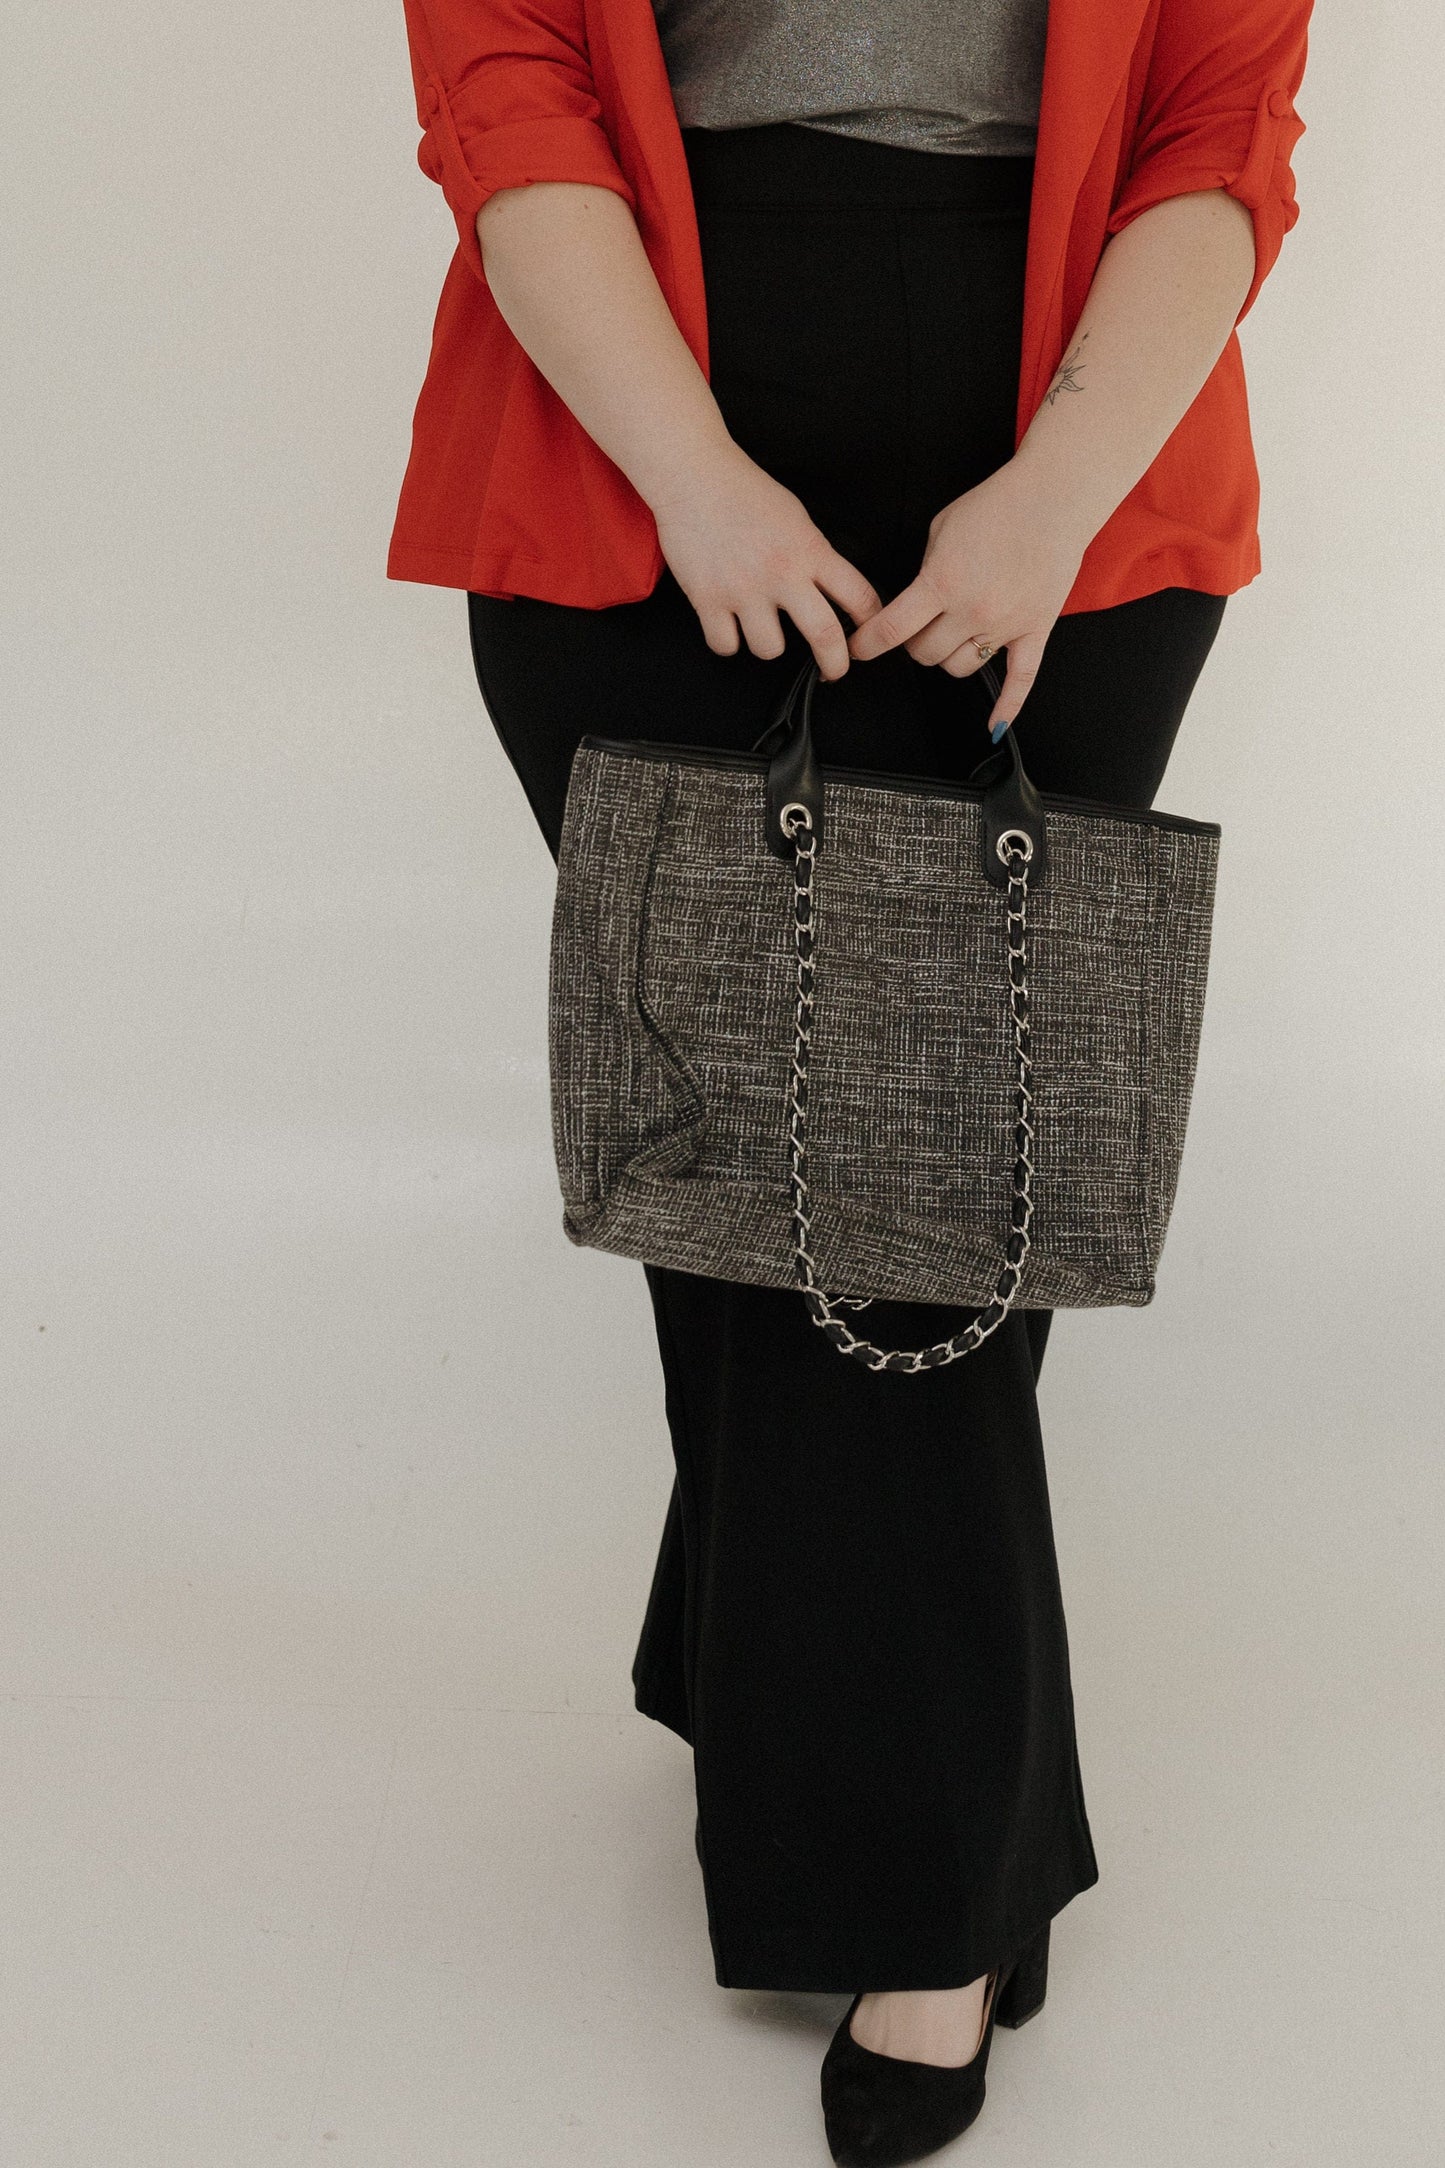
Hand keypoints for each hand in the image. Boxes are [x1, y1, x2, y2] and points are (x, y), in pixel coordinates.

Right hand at [652, 440, 881, 681]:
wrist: (694, 476)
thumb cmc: (744, 491)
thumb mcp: (796, 517)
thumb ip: (813, 554)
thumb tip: (829, 589)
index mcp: (810, 550)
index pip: (859, 596)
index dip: (872, 623)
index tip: (867, 635)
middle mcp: (781, 573)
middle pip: (824, 636)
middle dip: (835, 664)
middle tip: (833, 671)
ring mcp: (744, 589)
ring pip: (769, 650)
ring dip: (768, 644)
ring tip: (760, 625)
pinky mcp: (708, 599)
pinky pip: (726, 646)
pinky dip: (728, 641)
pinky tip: (729, 625)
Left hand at [845, 459, 1090, 727]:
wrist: (1053, 496)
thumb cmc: (997, 505)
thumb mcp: (941, 528)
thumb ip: (925, 571)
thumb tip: (915, 601)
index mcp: (942, 582)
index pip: (891, 629)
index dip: (867, 643)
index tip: (857, 649)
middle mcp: (972, 610)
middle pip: (924, 654)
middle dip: (913, 644)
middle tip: (917, 628)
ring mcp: (1005, 625)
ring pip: (960, 668)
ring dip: (948, 656)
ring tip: (951, 636)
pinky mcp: (1036, 630)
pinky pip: (1020, 680)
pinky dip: (1006, 708)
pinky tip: (994, 727)